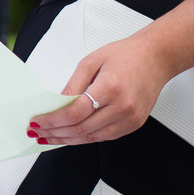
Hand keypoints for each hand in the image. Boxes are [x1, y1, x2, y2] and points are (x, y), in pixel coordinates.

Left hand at [28, 33, 172, 144]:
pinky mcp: (134, 124)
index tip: (37, 122)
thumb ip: (73, 85)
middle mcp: (123, 107)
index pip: (74, 112)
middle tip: (37, 133)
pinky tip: (70, 136)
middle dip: (55, 133)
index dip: (52, 120)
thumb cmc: (126, 55)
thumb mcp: (91, 62)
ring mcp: (131, 118)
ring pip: (92, 137)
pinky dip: (85, 138)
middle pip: (81, 128)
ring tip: (49, 138)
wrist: (156, 58)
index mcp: (110, 88)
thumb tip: (57, 104)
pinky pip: (105, 136)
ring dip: (68, 139)